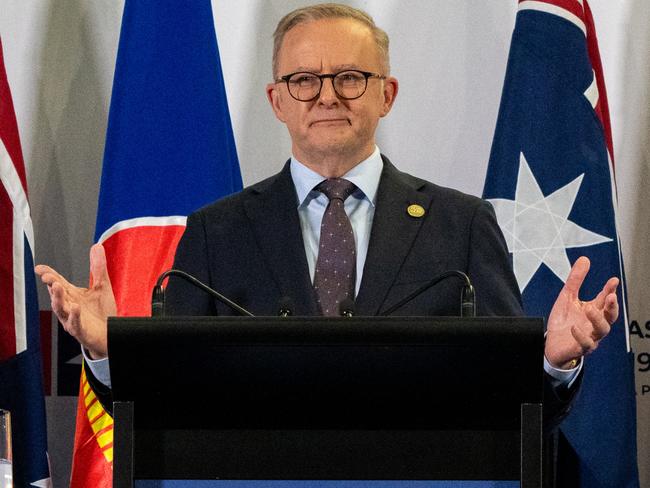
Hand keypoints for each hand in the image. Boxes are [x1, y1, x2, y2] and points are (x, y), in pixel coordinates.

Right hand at [35, 244, 115, 358]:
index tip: (40, 268)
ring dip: (58, 299)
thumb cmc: (102, 311)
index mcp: (72, 295)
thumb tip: (96, 246)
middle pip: (57, 295)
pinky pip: (75, 323)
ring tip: (57, 287)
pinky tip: (76, 307)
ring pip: (61, 309)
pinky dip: (74, 315)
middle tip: (48, 277)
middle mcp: (69, 306)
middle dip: (52, 285)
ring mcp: (73, 319)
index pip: (58, 283)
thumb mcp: (102, 285)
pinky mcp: (81, 330)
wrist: (110, 333)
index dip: (49, 275)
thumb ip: (98, 267)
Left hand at [545, 256, 618, 368]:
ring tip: (589, 309)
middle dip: (612, 307)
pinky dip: (581, 336)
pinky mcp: (580, 348)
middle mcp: (595, 324)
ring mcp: (590, 337)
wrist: (551, 344)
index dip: (610, 290)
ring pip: (602, 330)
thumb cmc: (563, 321)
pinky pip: (586, 344)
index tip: (613, 280)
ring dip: (598, 319)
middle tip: (610, 296)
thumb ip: (575, 280)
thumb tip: (585, 259)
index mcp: (594, 311)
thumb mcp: (567, 297)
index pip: (605, 300)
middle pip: (610, 316)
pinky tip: (574, 328)